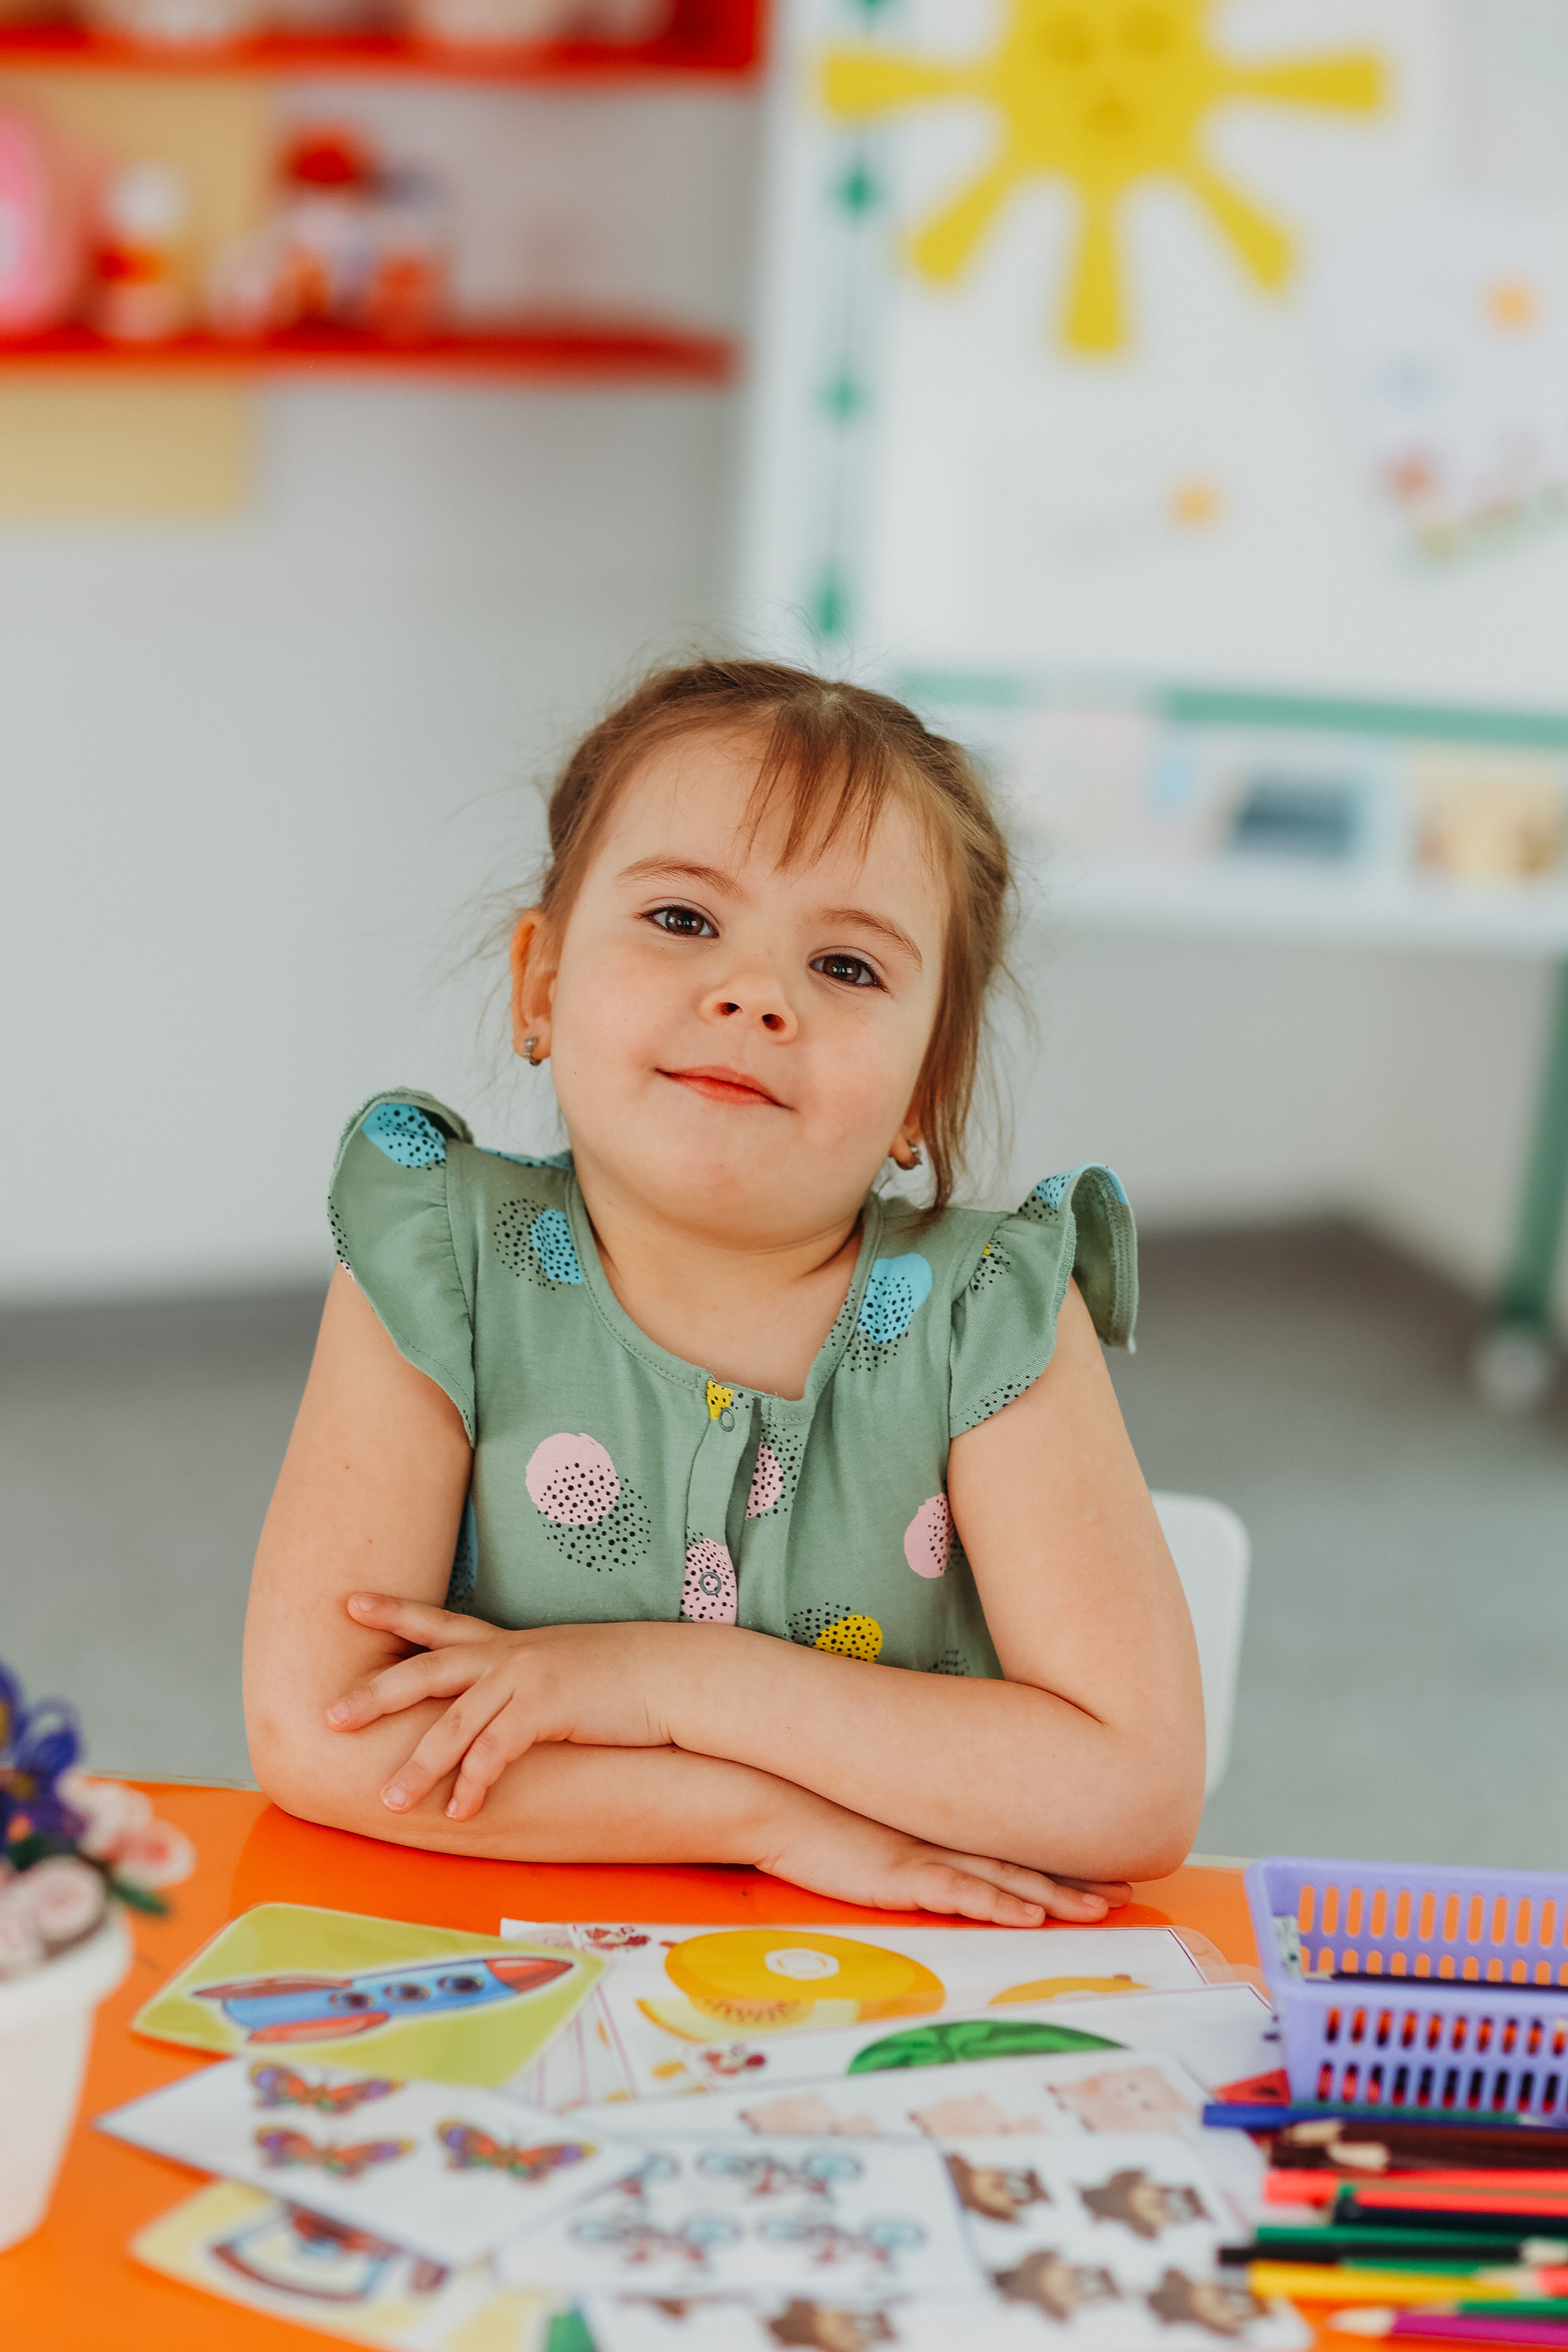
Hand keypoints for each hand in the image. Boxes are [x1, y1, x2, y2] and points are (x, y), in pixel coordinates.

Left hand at [324, 1596, 673, 1821]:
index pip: (440, 1623)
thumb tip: (506, 1706)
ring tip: (387, 1802)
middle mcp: (509, 1655)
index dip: (393, 1611)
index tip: (349, 1601)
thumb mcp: (566, 1667)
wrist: (675, 1673)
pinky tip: (458, 1813)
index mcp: (510, 1644)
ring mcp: (526, 1678)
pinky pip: (497, 1751)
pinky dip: (475, 1783)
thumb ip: (529, 1682)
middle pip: (426, 1670)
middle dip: (376, 1694)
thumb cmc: (626, 1676)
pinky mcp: (548, 1708)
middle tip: (329, 1715)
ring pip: (453, 1723)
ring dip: (418, 1766)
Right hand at [757, 1791, 1130, 1926]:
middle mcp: (943, 1840)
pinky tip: (1029, 1916)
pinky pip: (958, 1894)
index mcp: (942, 1830)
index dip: (1062, 1859)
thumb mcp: (875, 1828)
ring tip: (1101, 1907)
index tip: (1107, 1867)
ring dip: (1055, 1896)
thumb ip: (910, 1839)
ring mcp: (924, 1856)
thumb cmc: (817, 1812)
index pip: (1014, 1846)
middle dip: (1078, 1880)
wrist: (774, 1795)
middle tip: (1129, 1890)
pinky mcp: (901, 1875)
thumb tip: (939, 1855)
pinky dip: (997, 1905)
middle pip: (1024, 1861)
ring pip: (1005, 1879)